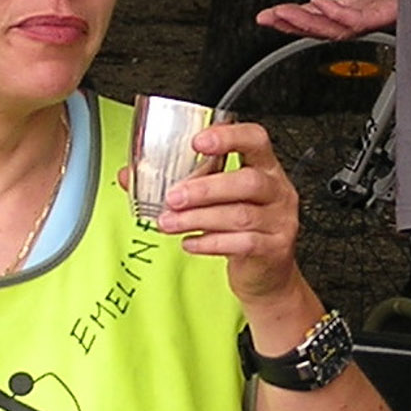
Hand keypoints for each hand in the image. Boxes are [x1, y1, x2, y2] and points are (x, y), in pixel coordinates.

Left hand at [142, 120, 303, 307]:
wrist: (266, 273)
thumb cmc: (242, 228)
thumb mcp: (217, 200)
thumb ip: (182, 183)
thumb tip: (130, 176)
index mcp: (265, 167)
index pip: (255, 140)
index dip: (229, 137)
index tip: (198, 142)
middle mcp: (277, 190)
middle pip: (247, 181)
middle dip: (205, 188)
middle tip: (173, 196)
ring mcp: (280, 220)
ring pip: (239, 215)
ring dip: (198, 218)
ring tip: (170, 222)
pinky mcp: (274, 248)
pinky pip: (242, 243)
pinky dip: (210, 243)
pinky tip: (191, 242)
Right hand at [255, 0, 402, 39]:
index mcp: (370, 1)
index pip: (326, 13)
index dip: (299, 13)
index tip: (273, 12)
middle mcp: (372, 12)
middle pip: (324, 25)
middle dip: (292, 23)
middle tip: (265, 18)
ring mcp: (381, 15)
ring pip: (335, 28)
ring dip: (305, 22)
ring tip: (281, 13)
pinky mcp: (391, 13)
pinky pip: (358, 21)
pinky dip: (335, 14)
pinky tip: (318, 3)